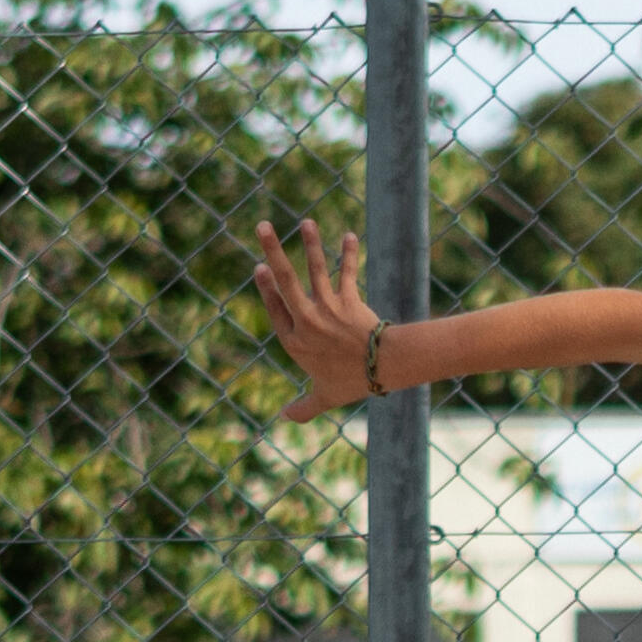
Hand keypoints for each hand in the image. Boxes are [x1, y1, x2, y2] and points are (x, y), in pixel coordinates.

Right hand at [252, 220, 385, 416]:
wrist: (381, 371)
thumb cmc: (351, 384)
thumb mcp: (324, 397)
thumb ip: (303, 408)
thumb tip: (285, 418)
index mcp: (295, 341)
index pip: (275, 308)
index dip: (266, 287)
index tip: (259, 267)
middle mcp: (307, 321)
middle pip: (286, 281)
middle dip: (273, 250)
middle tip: (262, 226)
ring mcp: (327, 308)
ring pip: (315, 270)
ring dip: (311, 244)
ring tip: (306, 223)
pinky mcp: (349, 300)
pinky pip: (347, 272)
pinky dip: (349, 254)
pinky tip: (349, 235)